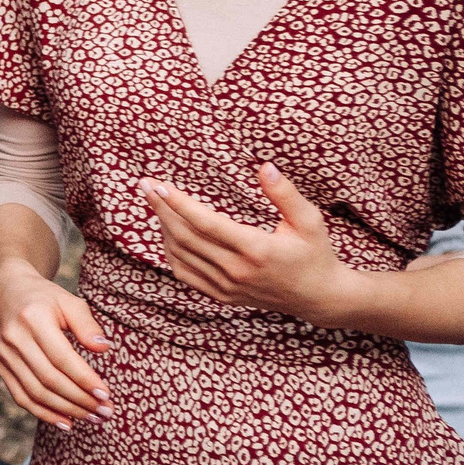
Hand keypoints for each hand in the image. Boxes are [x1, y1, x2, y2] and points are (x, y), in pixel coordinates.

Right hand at [0, 260, 111, 429]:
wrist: (7, 294)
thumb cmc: (46, 299)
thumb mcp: (70, 302)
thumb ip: (87, 324)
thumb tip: (103, 348)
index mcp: (32, 318)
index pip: (61, 357)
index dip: (83, 379)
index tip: (106, 395)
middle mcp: (13, 338)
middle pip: (49, 379)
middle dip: (80, 400)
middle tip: (106, 412)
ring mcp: (3, 354)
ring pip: (36, 392)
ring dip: (66, 410)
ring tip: (92, 418)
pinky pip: (21, 396)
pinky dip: (44, 413)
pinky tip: (66, 422)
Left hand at [140, 164, 359, 323]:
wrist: (319, 297)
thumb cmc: (315, 253)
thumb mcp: (309, 221)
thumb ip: (285, 194)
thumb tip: (265, 167)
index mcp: (256, 249)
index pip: (205, 223)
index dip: (177, 203)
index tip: (157, 185)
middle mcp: (236, 271)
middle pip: (185, 237)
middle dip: (161, 210)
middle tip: (144, 186)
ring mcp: (226, 287)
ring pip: (180, 255)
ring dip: (163, 228)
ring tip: (156, 204)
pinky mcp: (222, 296)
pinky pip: (185, 273)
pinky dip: (171, 252)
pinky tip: (168, 233)